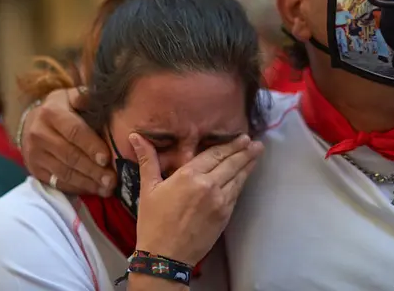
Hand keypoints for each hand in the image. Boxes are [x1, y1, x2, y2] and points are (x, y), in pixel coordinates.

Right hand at [21, 88, 116, 195]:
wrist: (31, 122)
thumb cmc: (62, 108)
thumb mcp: (71, 96)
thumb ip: (86, 98)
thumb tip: (101, 96)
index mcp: (51, 113)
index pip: (74, 131)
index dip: (91, 146)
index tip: (107, 158)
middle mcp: (39, 133)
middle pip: (70, 155)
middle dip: (93, 170)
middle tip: (112, 180)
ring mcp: (34, 154)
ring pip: (64, 172)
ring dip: (88, 182)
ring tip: (107, 188)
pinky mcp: (34, 169)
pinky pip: (57, 182)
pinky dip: (77, 188)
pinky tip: (93, 189)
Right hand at [132, 133, 263, 265]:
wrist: (165, 257)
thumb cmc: (153, 222)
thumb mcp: (147, 188)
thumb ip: (148, 160)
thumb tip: (136, 137)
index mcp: (189, 176)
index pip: (214, 154)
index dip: (230, 145)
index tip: (242, 137)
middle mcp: (208, 186)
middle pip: (231, 163)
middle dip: (245, 151)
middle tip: (256, 142)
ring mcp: (220, 201)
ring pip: (238, 178)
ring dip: (248, 164)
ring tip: (258, 153)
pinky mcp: (225, 216)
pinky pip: (236, 194)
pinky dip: (242, 182)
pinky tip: (245, 176)